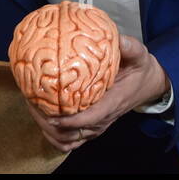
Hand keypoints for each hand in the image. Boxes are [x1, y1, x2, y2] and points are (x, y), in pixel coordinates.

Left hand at [23, 34, 169, 153]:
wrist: (147, 84)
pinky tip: (42, 118)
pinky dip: (53, 135)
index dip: (69, 121)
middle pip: (71, 133)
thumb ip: (129, 47)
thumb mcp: (139, 54)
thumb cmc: (139, 69)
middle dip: (49, 123)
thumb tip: (117, 38)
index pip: (89, 119)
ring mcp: (95, 126)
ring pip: (67, 140)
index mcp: (112, 103)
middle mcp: (102, 120)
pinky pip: (69, 140)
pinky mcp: (90, 127)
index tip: (51, 114)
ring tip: (33, 108)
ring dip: (48, 130)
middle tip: (31, 102)